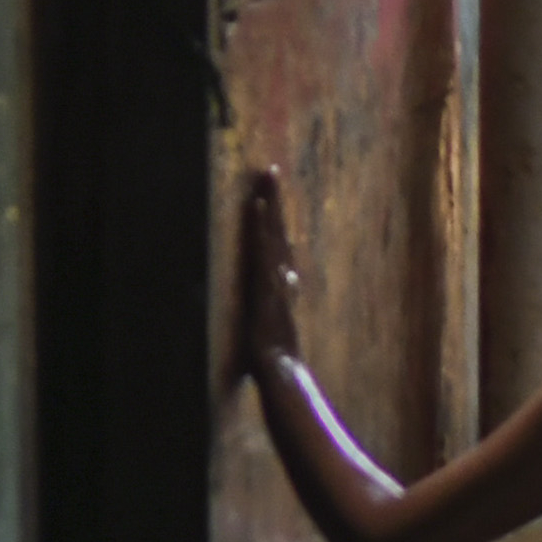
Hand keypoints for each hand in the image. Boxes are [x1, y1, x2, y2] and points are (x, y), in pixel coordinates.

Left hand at [237, 171, 301, 376]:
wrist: (281, 371)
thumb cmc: (275, 355)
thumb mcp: (272, 329)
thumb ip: (276, 309)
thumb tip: (282, 289)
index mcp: (279, 286)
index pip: (276, 247)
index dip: (272, 221)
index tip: (267, 196)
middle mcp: (280, 278)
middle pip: (277, 233)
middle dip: (273, 202)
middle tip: (269, 171)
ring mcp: (274, 279)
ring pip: (272, 236)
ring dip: (269, 207)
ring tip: (266, 181)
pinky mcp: (267, 283)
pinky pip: (263, 250)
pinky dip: (262, 228)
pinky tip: (258, 210)